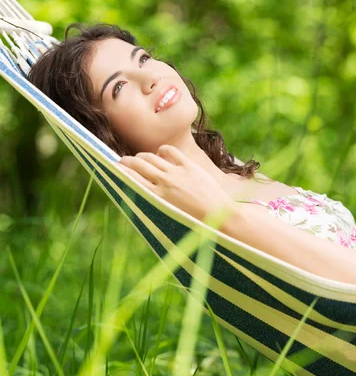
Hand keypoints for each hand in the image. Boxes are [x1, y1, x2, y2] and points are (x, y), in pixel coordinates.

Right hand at [118, 145, 235, 225]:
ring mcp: (178, 172)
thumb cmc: (194, 224)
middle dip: (127, 161)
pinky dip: (163, 150)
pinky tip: (160, 153)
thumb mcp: (169, 218)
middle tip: (121, 161)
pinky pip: (172, 152)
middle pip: (139, 165)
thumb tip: (145, 198)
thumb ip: (156, 205)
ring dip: (142, 156)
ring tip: (138, 158)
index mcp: (158, 197)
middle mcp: (165, 182)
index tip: (114, 167)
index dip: (121, 171)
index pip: (132, 179)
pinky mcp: (190, 166)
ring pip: (153, 157)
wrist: (220, 217)